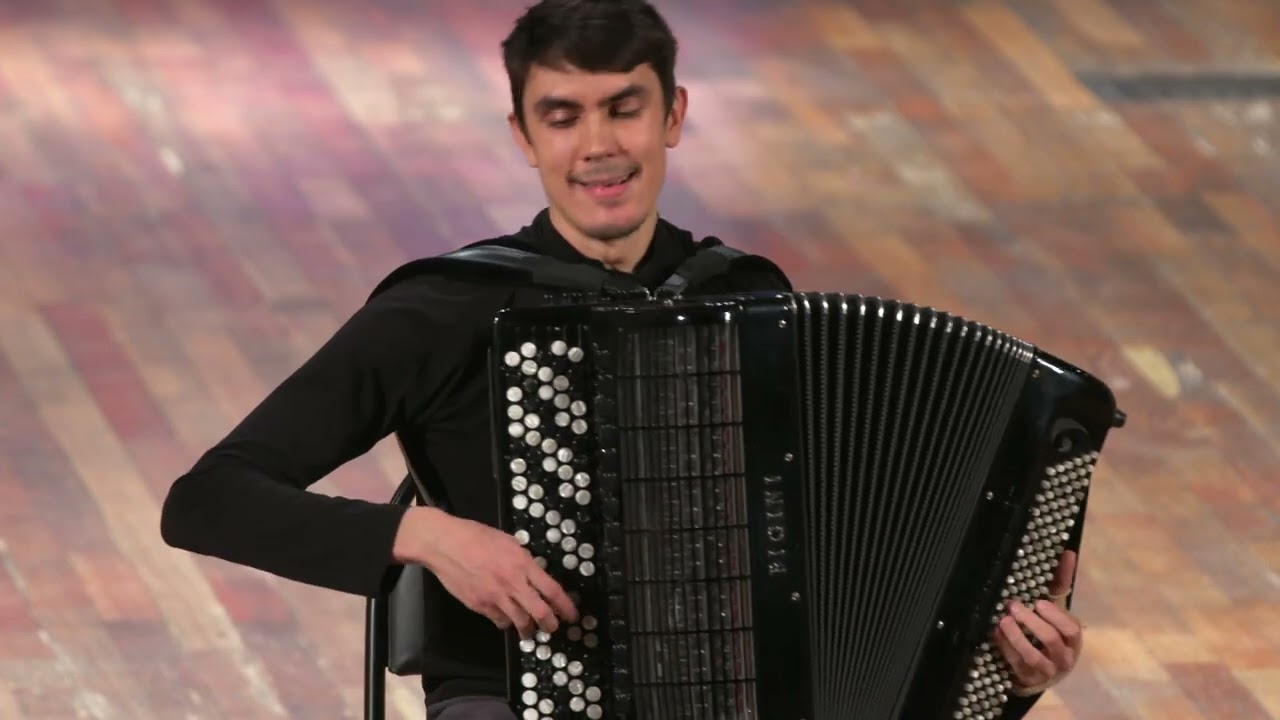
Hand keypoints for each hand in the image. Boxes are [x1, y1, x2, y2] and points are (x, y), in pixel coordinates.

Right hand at [394, 507, 577, 637]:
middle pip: (539, 612)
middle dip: (550, 624)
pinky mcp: (479, 605)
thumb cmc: (475, 536)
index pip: (551, 590)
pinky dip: (506, 622)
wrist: (444, 544)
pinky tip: (507, 620)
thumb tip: (534, 575)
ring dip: (528, 629)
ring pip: (520, 622)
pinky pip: (499, 621)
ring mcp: (494, 596)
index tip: (572, 615)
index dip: (566, 606)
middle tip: (553, 628)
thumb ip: (523, 560)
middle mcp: (511, 583)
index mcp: (522, 563)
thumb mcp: (507, 541)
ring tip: (531, 631)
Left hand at [993, 549, 1083, 692]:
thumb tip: (1067, 553)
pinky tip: (995, 632)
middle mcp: (1063, 656)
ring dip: (1016, 636)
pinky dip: (1004, 646)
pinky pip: (1015, 663)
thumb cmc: (1049, 631)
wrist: (1041, 669)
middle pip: (1051, 640)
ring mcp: (1045, 669)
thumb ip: (1060, 583)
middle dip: (1031, 622)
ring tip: (1003, 620)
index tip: (1039, 602)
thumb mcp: (1055, 609)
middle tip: (1013, 605)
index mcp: (1072, 639)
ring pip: (1033, 655)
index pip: (1071, 628)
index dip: (1056, 615)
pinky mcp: (1027, 676)